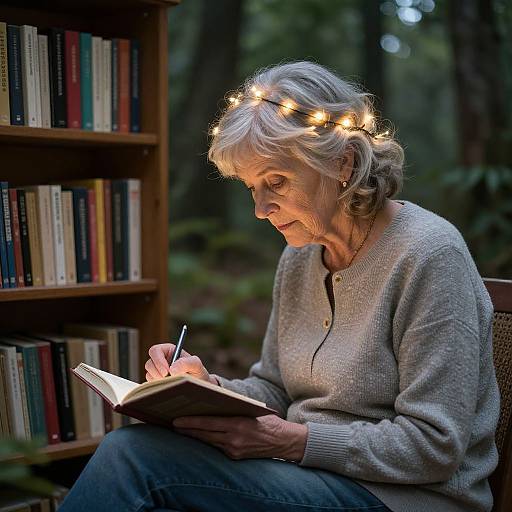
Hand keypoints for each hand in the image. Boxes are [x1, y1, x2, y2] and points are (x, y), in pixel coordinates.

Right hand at [144, 343, 217, 384]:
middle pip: (149, 363)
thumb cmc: (197, 372)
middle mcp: (161, 360)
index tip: (166, 371)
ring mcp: (157, 371)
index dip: (158, 360)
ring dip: (158, 380)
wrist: (198, 385)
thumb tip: (172, 369)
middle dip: (157, 372)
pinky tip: (168, 386)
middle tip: (167, 379)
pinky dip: (158, 386)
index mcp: (168, 351)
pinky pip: (151, 384)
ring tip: (172, 382)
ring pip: (149, 374)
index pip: (155, 350)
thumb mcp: (196, 365)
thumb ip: (187, 363)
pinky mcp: (156, 381)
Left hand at [172, 414, 307, 461]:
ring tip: (180, 427)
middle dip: (187, 429)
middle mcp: (234, 440)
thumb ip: (232, 408)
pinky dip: (206, 440)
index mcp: (238, 425)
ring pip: (208, 441)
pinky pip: (216, 447)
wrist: (284, 441)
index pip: (209, 424)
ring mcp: (234, 450)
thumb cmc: (267, 420)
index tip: (176, 420)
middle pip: (204, 435)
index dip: (191, 422)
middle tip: (172, 423)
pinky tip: (197, 434)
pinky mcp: (235, 456)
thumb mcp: (250, 410)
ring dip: (194, 435)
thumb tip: (212, 401)